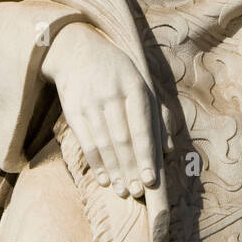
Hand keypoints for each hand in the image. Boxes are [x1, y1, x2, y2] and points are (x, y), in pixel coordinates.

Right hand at [42, 22, 161, 198]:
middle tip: (138, 192)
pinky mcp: (73, 110)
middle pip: (122, 140)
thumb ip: (157, 114)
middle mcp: (112, 95)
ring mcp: (90, 103)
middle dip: (131, 169)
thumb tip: (167, 149)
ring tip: (123, 191)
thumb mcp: (142, 82)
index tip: (151, 181)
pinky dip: (96, 163)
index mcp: (134, 87)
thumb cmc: (117, 70)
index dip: (146, 156)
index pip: (142, 127)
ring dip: (114, 171)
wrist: (76, 50)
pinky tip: (104, 179)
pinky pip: (86, 142)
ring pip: (104, 144)